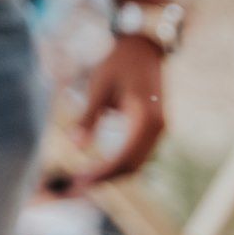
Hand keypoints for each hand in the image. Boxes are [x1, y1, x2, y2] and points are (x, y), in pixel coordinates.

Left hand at [72, 35, 165, 187]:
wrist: (145, 46)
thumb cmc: (120, 61)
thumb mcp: (100, 86)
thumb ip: (88, 117)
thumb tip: (75, 146)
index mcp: (146, 119)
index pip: (123, 157)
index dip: (100, 173)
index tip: (77, 182)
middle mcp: (158, 129)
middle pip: (131, 166)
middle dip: (104, 179)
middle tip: (74, 187)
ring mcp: (159, 130)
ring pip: (136, 164)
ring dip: (111, 175)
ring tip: (84, 180)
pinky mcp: (154, 129)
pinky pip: (138, 154)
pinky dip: (119, 164)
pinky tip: (99, 167)